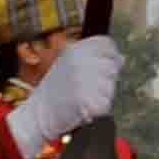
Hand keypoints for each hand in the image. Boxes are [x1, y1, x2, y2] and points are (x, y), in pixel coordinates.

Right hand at [11, 30, 122, 150]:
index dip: (111, 56)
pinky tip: (84, 108)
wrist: (38, 114)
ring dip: (102, 96)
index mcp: (75, 49)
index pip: (107, 44)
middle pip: (112, 67)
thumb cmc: (55, 91)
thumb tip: (121, 58)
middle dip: (105, 79)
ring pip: (111, 87)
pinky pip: (105, 104)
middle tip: (86, 88)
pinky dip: (98, 109)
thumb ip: (94, 59)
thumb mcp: (70, 66)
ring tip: (83, 97)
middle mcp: (80, 61)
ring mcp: (83, 79)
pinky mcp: (87, 99)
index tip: (106, 66)